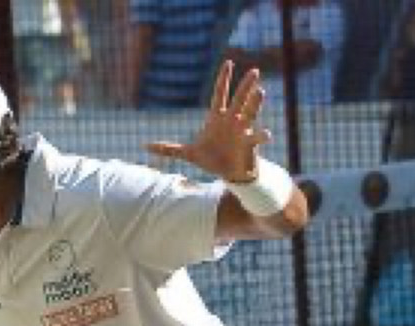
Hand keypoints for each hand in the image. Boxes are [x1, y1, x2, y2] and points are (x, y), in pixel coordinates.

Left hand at [145, 61, 270, 182]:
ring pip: (250, 113)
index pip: (220, 94)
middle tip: (255, 70)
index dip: (224, 79)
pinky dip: (262, 136)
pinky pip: (256, 138)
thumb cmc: (212, 159)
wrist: (228, 174)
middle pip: (239, 99)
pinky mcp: (248, 144)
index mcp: (217, 118)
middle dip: (245, 86)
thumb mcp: (189, 154)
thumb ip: (170, 149)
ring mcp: (242, 131)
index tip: (229, 62)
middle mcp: (232, 121)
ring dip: (255, 103)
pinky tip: (267, 134)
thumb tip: (147, 146)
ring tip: (261, 91)